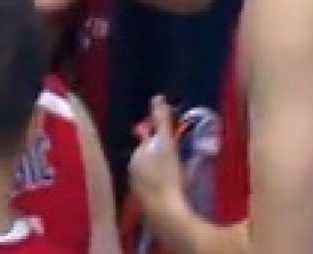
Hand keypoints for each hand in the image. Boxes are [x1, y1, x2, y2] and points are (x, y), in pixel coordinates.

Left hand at [129, 96, 184, 216]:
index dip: (162, 140)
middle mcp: (131, 175)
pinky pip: (155, 193)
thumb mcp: (167, 144)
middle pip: (149, 160)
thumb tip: (157, 96)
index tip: (175, 142)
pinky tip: (176, 192)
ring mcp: (138, 194)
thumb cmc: (168, 176)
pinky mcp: (147, 210)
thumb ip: (161, 120)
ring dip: (163, 173)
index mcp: (135, 158)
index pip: (148, 142)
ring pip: (151, 177)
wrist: (170, 216)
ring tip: (181, 175)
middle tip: (181, 158)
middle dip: (161, 157)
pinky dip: (164, 189)